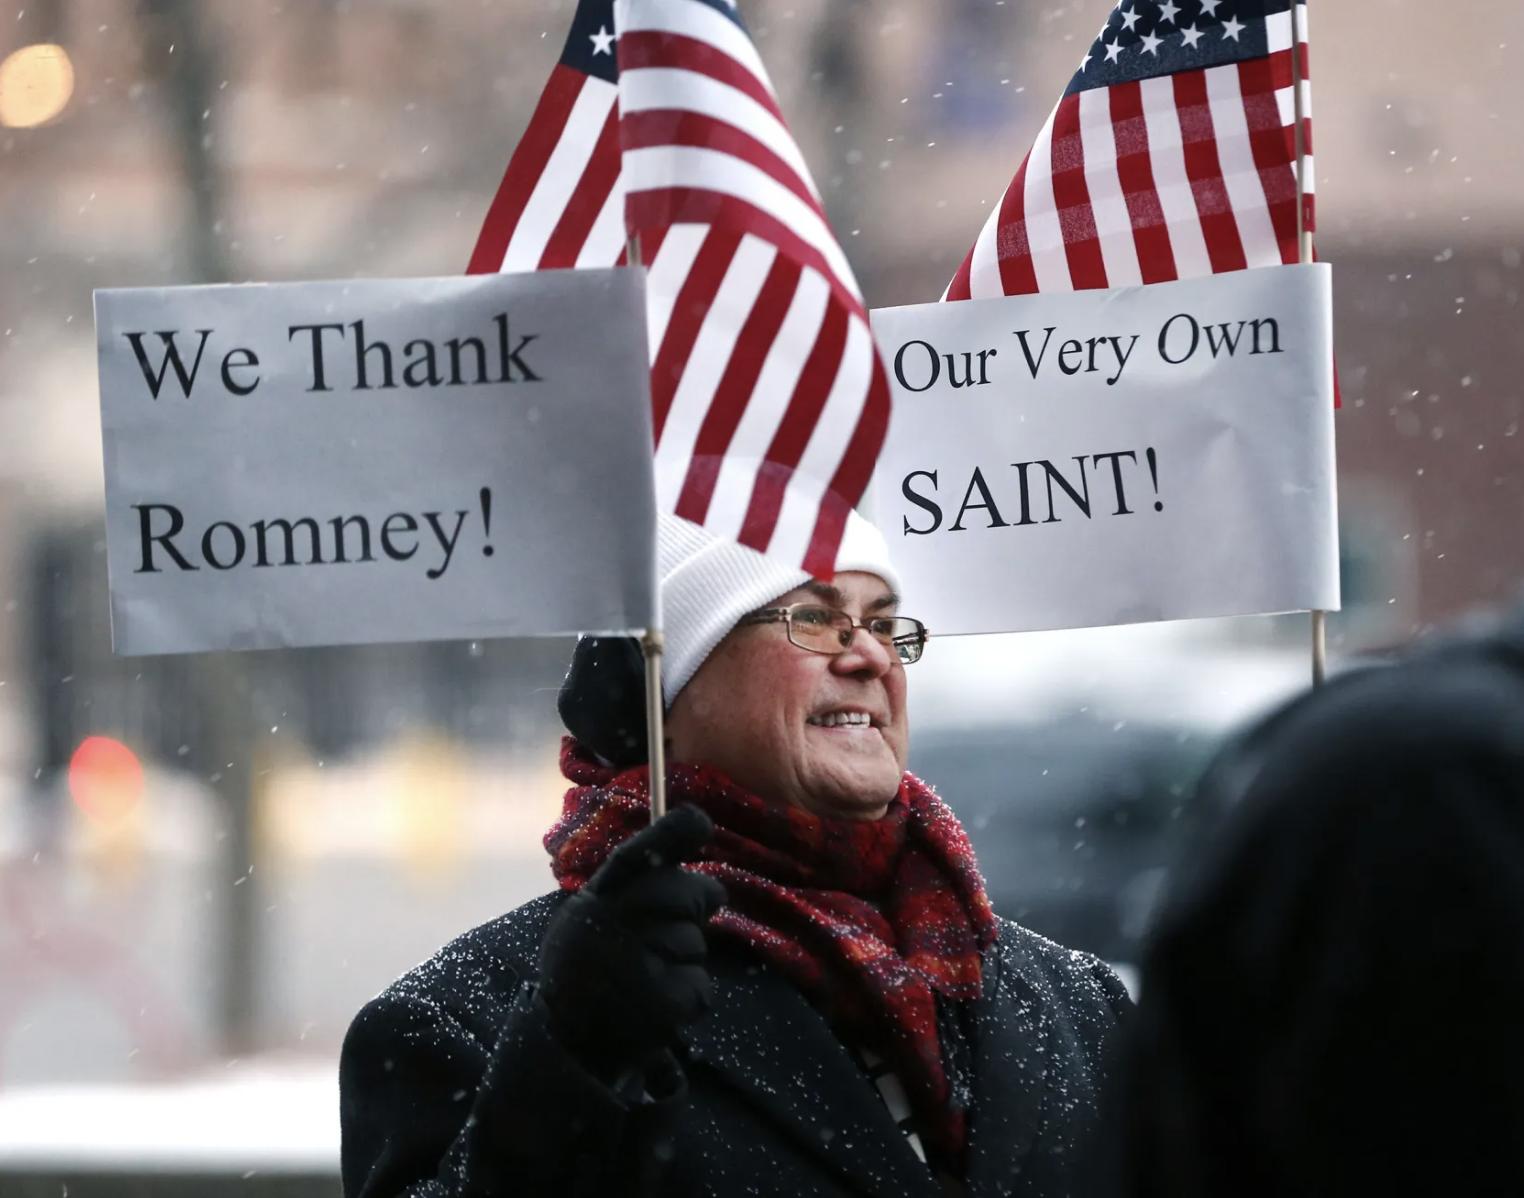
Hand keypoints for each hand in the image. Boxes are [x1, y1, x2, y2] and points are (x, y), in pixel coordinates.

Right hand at [538, 805, 726, 1078]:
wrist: (564, 1049)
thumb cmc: (585, 975)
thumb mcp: (587, 922)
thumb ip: (626, 890)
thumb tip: (680, 851)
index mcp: (593, 903)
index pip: (635, 856)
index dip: (671, 834)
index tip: (698, 820)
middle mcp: (610, 926)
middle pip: (688, 892)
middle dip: (699, 903)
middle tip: (683, 923)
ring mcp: (636, 964)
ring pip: (696, 942)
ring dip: (686, 959)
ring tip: (648, 978)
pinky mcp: (660, 1004)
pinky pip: (701, 986)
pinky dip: (690, 997)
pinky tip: (659, 1005)